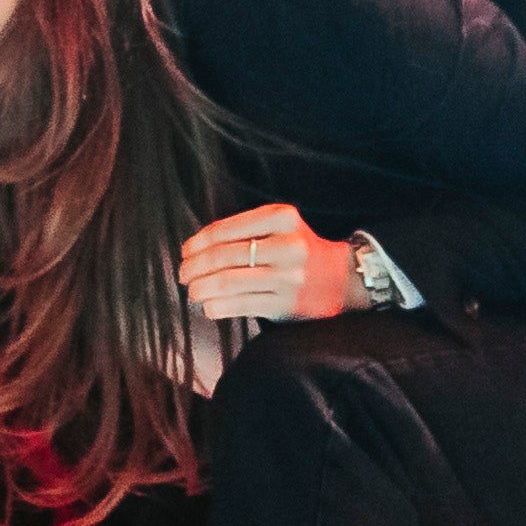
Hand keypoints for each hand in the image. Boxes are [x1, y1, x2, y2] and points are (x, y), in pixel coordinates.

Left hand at [178, 200, 355, 321]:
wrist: (342, 278)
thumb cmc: (298, 250)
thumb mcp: (279, 226)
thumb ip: (243, 231)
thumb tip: (194, 249)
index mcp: (281, 218)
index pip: (225, 230)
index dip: (197, 243)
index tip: (185, 252)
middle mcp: (286, 245)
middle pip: (222, 257)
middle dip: (193, 267)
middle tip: (183, 274)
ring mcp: (287, 277)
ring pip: (226, 282)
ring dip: (200, 288)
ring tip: (193, 290)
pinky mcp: (285, 304)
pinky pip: (238, 305)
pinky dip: (216, 306)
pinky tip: (209, 305)